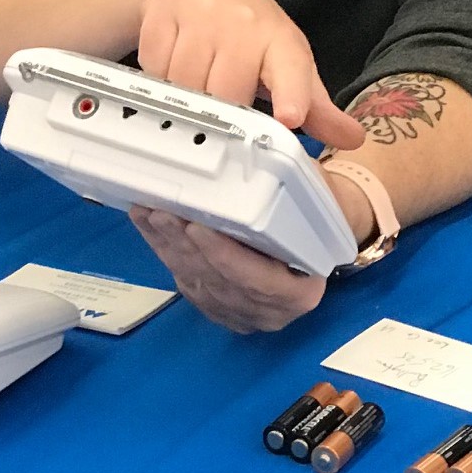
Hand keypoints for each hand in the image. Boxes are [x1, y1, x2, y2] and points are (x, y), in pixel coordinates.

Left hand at [129, 208, 325, 332]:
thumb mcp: (319, 201)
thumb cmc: (321, 215)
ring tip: (150, 214)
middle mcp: (270, 312)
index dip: (224, 257)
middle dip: (185, 246)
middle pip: (219, 282)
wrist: (320, 242)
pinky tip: (152, 229)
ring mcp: (242, 315)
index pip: (258, 281)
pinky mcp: (219, 310)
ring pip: (198, 283)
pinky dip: (167, 254)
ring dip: (168, 248)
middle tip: (162, 212)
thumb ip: (296, 193)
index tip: (197, 228)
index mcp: (302, 292)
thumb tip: (265, 157)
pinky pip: (188, 283)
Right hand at [138, 0, 363, 149]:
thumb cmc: (250, 32)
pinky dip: (160, 79)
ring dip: (185, 98)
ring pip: (185, 86)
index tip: (290, 116)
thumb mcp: (286, 61)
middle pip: (226, 94)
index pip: (291, 68)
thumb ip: (314, 105)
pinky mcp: (163, 14)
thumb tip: (354, 139)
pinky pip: (154, 71)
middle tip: (220, 105)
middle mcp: (244, 23)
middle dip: (221, 110)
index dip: (292, 93)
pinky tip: (173, 64)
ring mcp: (201, 15)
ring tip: (197, 83)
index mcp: (281, 40)